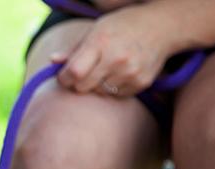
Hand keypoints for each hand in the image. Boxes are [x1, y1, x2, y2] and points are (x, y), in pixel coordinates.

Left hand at [52, 5, 173, 96]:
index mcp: (100, 42)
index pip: (74, 72)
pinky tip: (118, 74)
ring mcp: (130, 72)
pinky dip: (112, 89)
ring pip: (99, 93)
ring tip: (103, 71)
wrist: (161, 26)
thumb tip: (52, 61)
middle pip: (83, 87)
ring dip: (95, 86)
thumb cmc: (122, 26)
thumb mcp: (96, 29)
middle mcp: (116, 58)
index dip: (64, 78)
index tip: (64, 76)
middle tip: (82, 75)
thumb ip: (74, 49)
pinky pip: (116, 96)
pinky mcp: (141, 83)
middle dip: (77, 84)